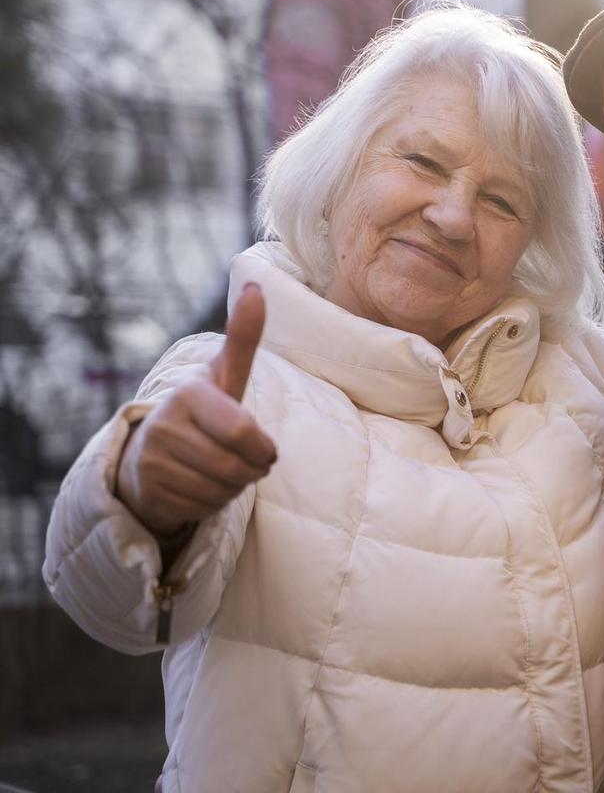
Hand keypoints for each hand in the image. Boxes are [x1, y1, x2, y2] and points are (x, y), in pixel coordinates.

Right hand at [116, 283, 276, 536]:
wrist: (152, 451)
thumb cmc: (205, 409)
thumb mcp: (226, 375)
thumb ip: (243, 336)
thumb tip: (257, 286)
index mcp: (189, 392)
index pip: (242, 430)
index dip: (263, 448)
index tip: (266, 449)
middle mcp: (162, 424)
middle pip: (235, 467)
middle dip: (252, 471)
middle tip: (247, 463)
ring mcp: (149, 459)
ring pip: (220, 490)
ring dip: (234, 488)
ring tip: (220, 470)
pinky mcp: (146, 492)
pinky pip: (201, 508)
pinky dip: (213, 504)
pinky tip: (200, 486)